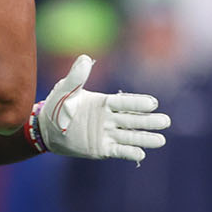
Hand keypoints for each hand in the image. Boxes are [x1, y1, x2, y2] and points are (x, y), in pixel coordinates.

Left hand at [37, 55, 169, 162]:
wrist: (45, 130)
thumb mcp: (65, 90)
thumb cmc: (56, 107)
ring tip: (161, 140)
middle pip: (133, 120)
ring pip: (130, 136)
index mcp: (104, 102)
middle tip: (166, 121)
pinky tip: (141, 153)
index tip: (152, 103)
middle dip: (149, 121)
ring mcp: (107, 134)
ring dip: (145, 138)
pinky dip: (129, 152)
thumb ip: (76, 77)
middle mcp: (109, 118)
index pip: (124, 102)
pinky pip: (118, 151)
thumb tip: (85, 58)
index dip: (137, 103)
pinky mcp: (102, 149)